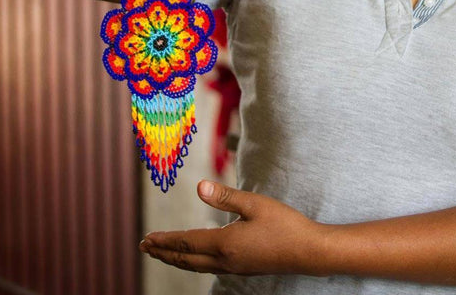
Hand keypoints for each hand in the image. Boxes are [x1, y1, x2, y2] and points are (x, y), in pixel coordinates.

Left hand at [140, 180, 327, 275]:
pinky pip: (208, 268)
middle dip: (163, 252)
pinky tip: (195, 258)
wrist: (309, 252)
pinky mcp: (242, 269)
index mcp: (225, 244)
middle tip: (145, 247)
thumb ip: (225, 197)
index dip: (165, 240)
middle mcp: (225, 260)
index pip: (186, 242)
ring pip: (195, 267)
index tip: (147, 238)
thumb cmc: (285, 225)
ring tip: (163, 253)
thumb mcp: (255, 204)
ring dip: (176, 259)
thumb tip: (199, 187)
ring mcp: (234, 268)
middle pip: (185, 259)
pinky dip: (192, 263)